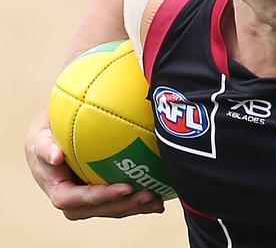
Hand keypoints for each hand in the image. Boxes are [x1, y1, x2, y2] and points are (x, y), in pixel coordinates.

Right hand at [25, 109, 164, 219]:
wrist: (52, 145)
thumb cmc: (47, 140)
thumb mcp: (41, 140)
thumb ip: (46, 148)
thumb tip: (56, 156)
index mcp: (60, 192)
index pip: (78, 200)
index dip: (102, 197)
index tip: (125, 187)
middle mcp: (76, 203)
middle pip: (102, 209)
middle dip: (126, 205)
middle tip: (148, 194)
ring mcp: (91, 203)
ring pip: (115, 210)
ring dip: (137, 207)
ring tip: (158, 200)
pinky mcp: (104, 199)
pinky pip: (123, 203)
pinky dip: (141, 204)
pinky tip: (160, 199)